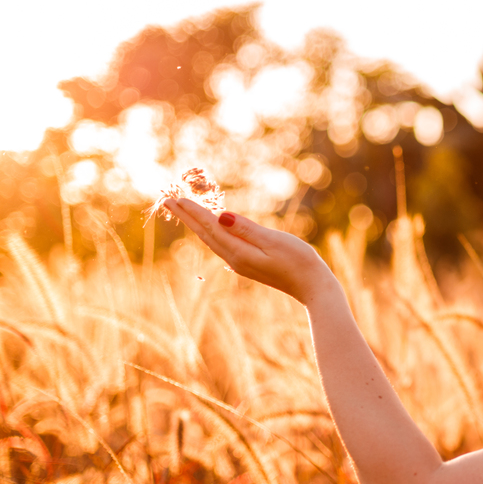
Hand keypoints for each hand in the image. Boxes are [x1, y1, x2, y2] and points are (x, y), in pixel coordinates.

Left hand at [165, 198, 338, 305]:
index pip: (210, 227)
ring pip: (211, 240)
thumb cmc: (299, 261)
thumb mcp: (274, 241)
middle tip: (167, 200)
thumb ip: (246, 229)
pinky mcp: (248, 264)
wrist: (313, 287)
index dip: (192, 211)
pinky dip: (210, 233)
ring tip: (183, 211)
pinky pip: (222, 245)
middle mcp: (235, 259)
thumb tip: (221, 216)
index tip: (174, 197)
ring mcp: (241, 263)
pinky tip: (210, 229)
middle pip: (205, 234)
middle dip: (186, 216)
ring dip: (196, 224)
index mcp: (239, 252)